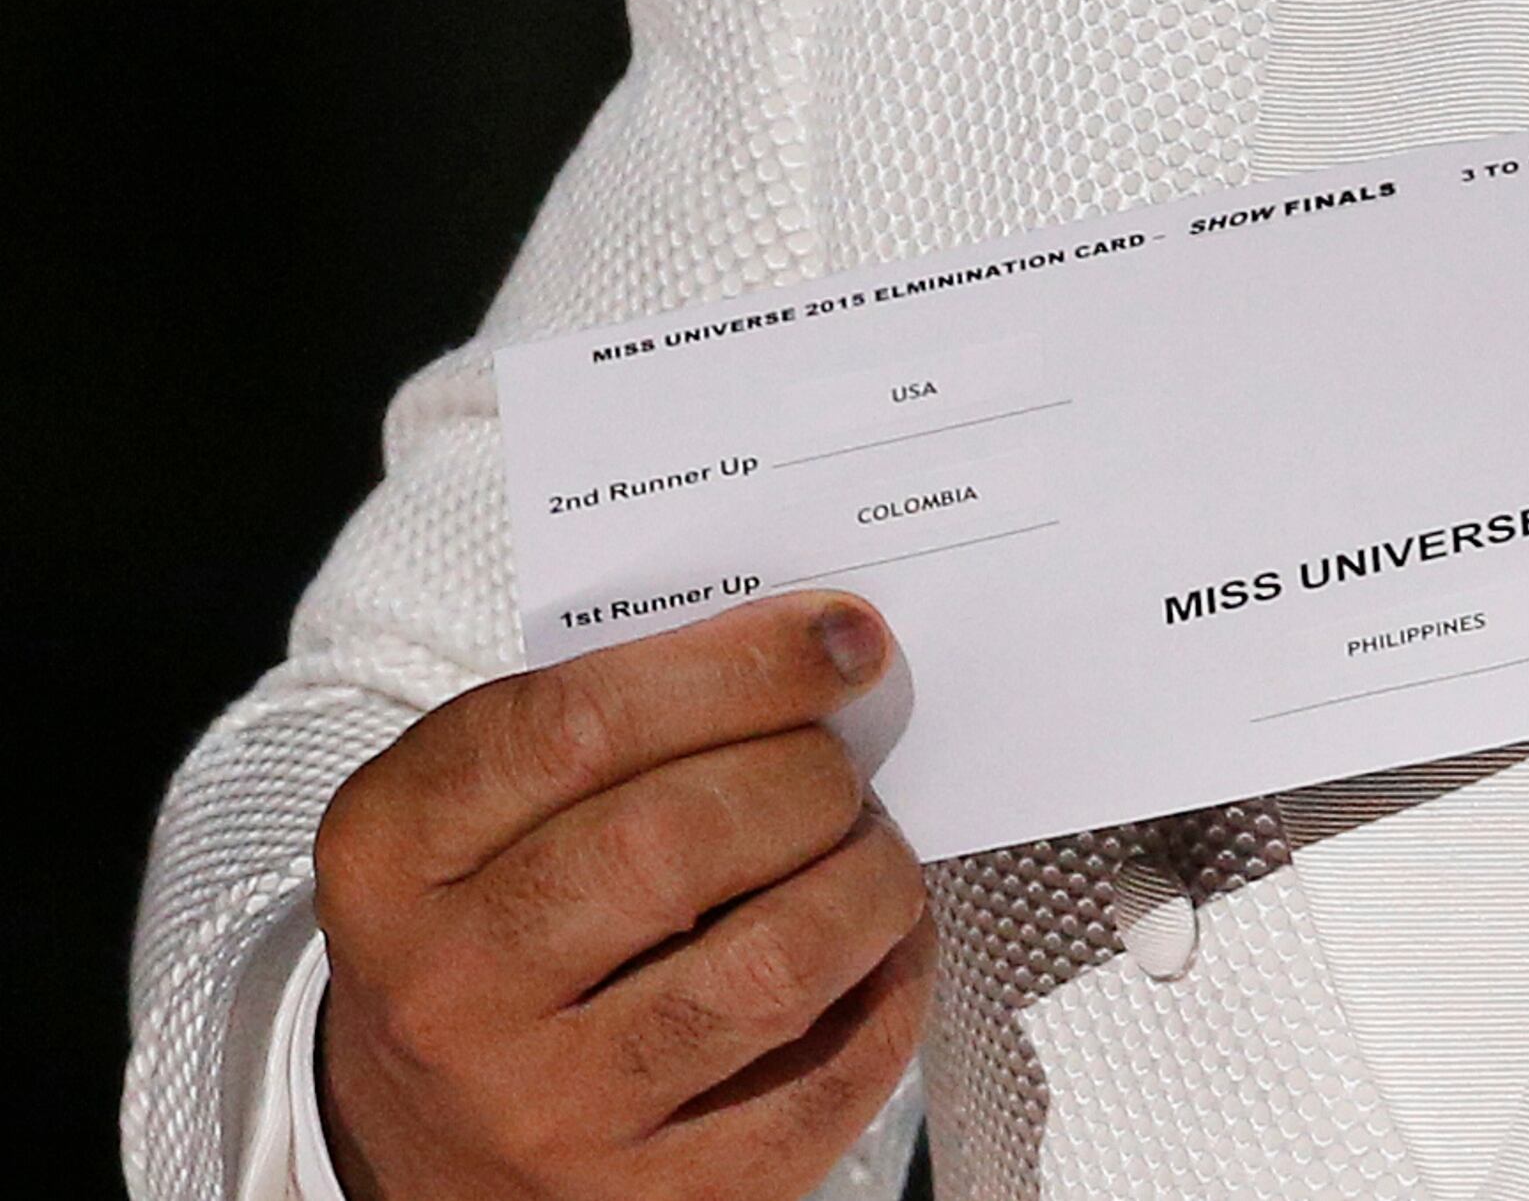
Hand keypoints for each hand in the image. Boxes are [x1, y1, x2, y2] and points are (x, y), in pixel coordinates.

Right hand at [308, 592, 930, 1200]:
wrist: (423, 1139)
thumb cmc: (499, 920)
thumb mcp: (483, 810)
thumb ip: (620, 720)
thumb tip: (824, 655)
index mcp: (391, 858)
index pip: (574, 725)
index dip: (737, 666)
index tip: (841, 637)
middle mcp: (449, 994)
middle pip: (675, 842)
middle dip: (808, 777)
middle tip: (845, 765)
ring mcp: (546, 1114)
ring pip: (766, 971)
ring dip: (868, 883)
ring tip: (871, 853)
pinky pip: (819, 1089)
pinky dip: (888, 998)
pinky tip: (881, 951)